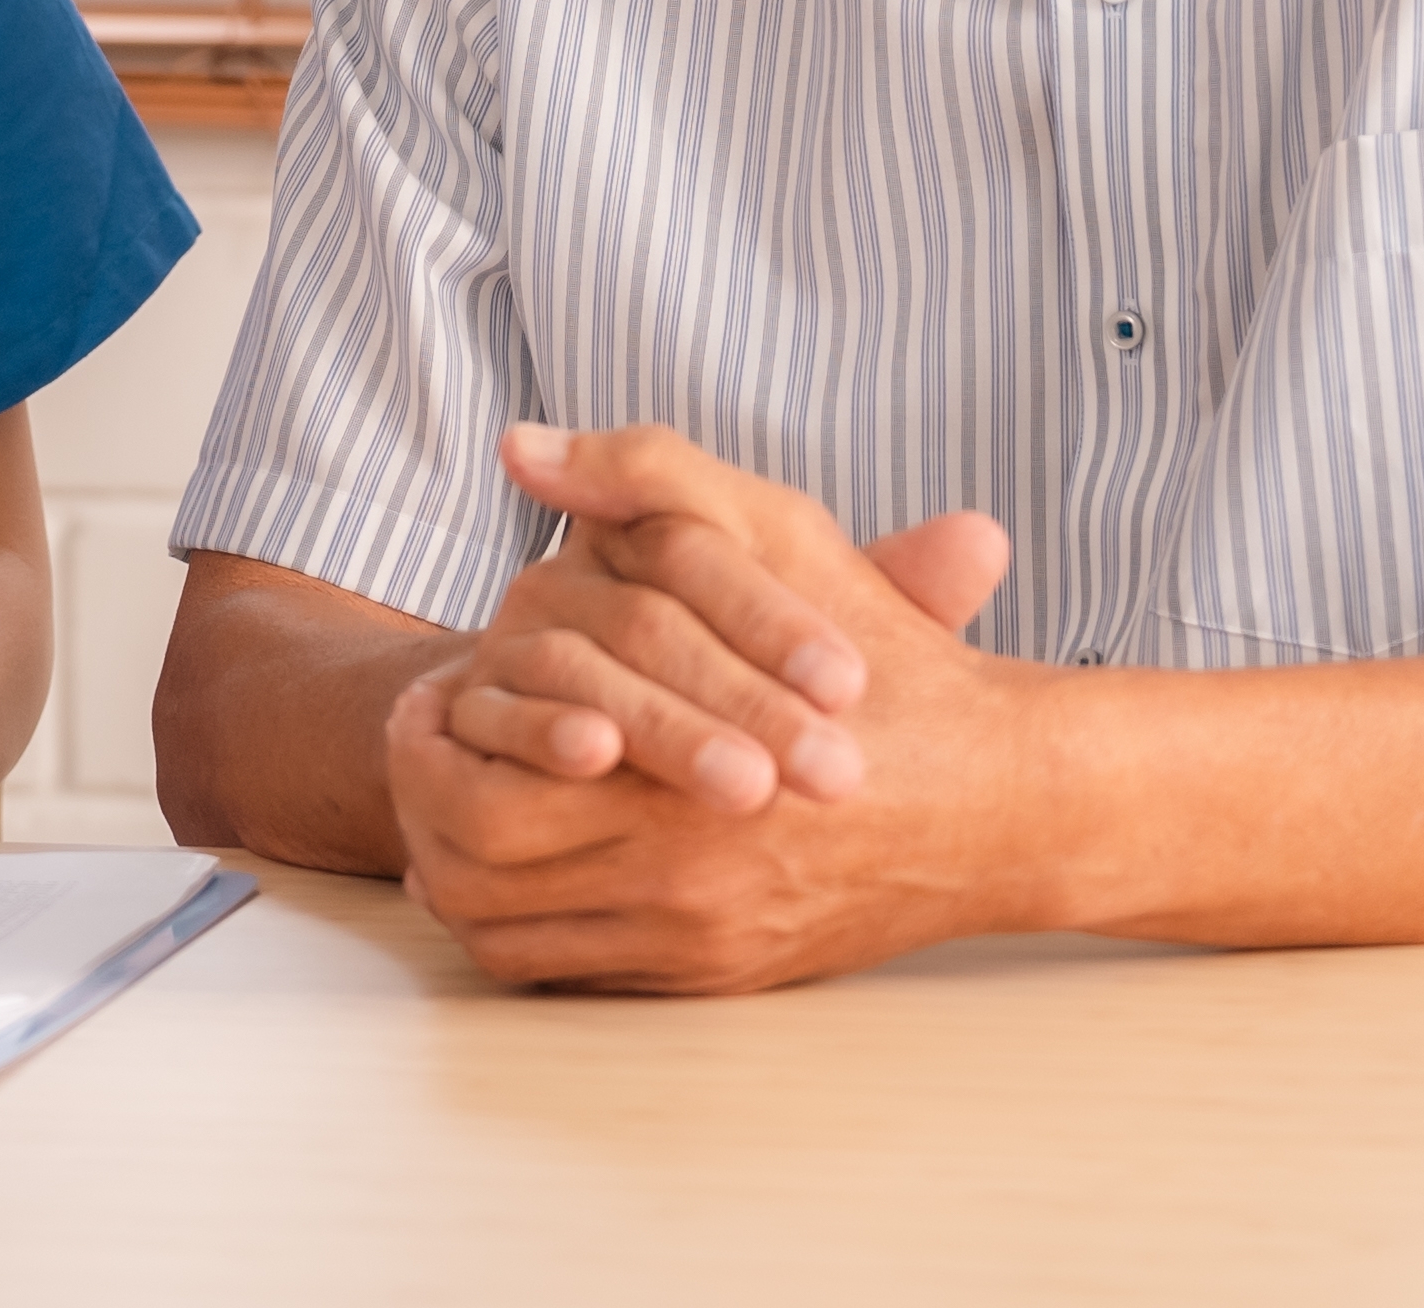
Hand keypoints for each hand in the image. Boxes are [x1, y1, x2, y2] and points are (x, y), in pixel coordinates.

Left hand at [388, 427, 1033, 991]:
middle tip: (419, 749)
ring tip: (448, 803)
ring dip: (456, 872)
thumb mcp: (777, 533)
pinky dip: (518, 927)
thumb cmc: (889, 658)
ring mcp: (697, 941)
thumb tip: (524, 445)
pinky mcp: (717, 978)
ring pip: (507, 935)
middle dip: (422, 809)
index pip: (478, 792)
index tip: (424, 695)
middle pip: (473, 873)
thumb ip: (647, 474)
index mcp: (676, 776)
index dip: (427, 742)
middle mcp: (678, 879)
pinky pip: (569, 977)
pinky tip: (513, 863)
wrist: (1004, 798)